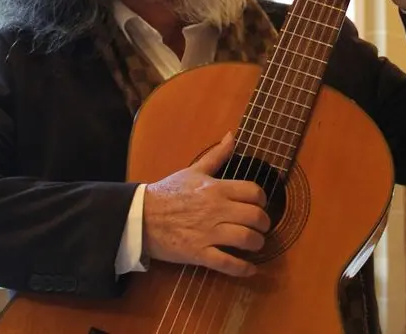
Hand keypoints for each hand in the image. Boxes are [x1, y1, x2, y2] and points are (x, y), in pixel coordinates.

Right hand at [142, 132, 270, 276]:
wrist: (141, 216)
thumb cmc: (168, 192)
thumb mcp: (193, 170)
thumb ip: (217, 155)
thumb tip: (232, 136)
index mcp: (216, 189)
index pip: (254, 192)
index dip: (262, 200)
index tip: (260, 205)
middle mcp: (216, 210)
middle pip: (255, 217)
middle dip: (264, 224)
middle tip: (261, 227)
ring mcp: (208, 233)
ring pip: (246, 239)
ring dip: (257, 244)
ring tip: (256, 244)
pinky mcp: (199, 253)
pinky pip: (227, 263)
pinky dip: (243, 269)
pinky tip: (250, 269)